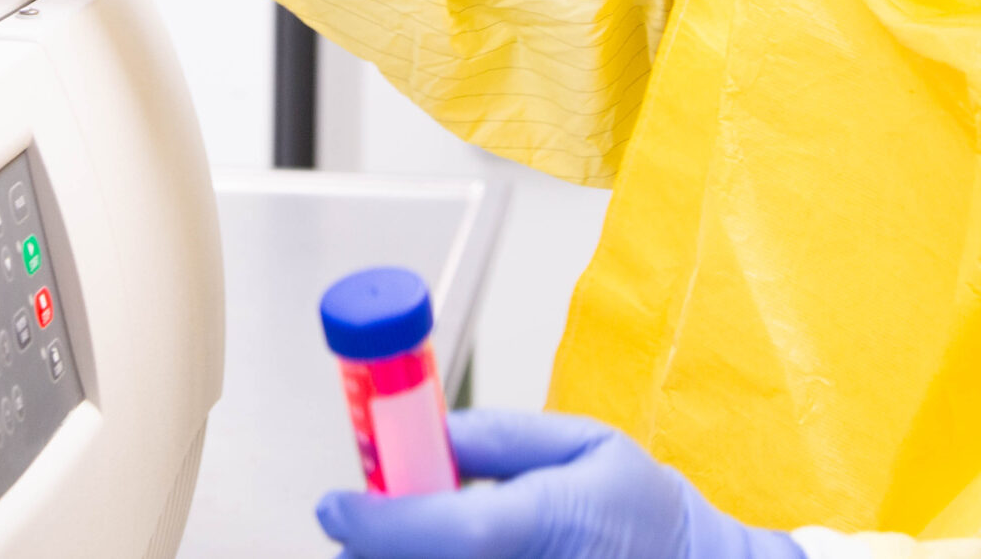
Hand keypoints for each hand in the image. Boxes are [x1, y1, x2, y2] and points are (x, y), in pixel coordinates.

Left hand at [315, 410, 804, 558]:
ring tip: (423, 536)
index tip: (336, 507)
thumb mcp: (586, 445)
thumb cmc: (644, 514)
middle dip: (381, 546)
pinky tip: (459, 557)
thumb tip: (431, 433)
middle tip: (374, 523)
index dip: (377, 521)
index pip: (445, 530)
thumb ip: (502, 437)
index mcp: (550, 523)